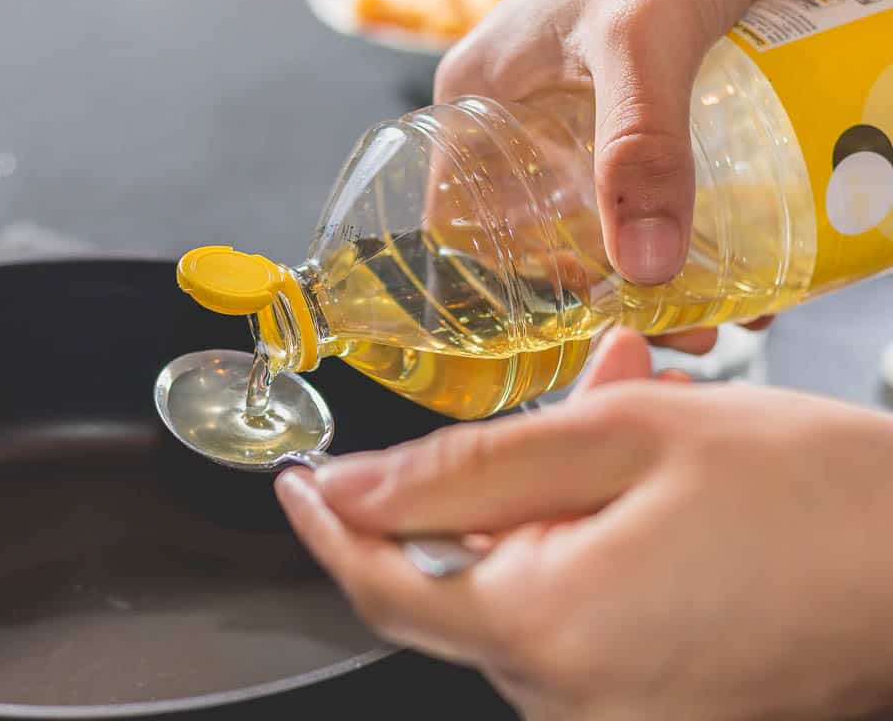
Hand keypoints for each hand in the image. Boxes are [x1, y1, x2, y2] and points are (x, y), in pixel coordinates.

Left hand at [276, 330, 892, 720]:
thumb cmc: (807, 492)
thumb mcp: (618, 439)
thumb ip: (463, 469)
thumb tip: (349, 489)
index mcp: (545, 629)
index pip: (382, 585)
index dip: (328, 529)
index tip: (296, 484)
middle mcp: (569, 704)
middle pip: (461, 589)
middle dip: (482, 494)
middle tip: (555, 413)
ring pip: (523, 603)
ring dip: (546, 516)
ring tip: (623, 443)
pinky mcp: (656, 720)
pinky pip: (577, 633)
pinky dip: (584, 559)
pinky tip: (643, 504)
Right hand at [435, 0, 870, 285]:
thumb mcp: (638, 43)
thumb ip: (639, 146)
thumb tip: (645, 269)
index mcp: (474, 104)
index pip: (460, 220)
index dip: (505, 285)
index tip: (574, 325)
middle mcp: (513, 120)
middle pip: (539, 231)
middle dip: (601, 291)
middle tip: (668, 327)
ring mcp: (572, 120)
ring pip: (595, 217)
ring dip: (648, 269)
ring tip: (710, 310)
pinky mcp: (627, 117)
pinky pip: (640, 190)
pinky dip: (678, 232)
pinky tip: (727, 265)